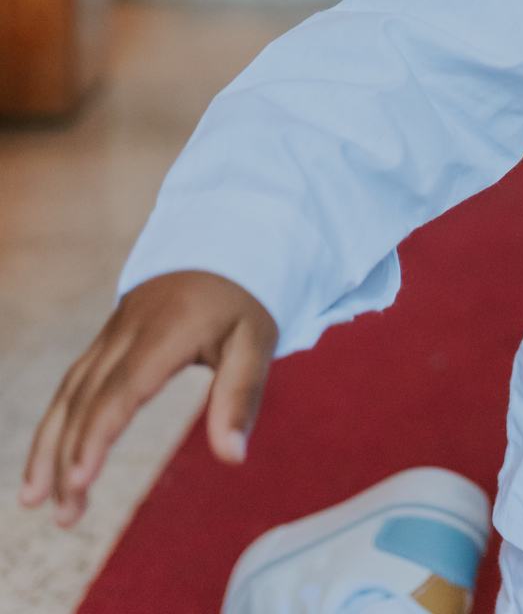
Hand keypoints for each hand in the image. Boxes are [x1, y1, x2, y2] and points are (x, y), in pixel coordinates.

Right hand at [19, 270, 276, 526]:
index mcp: (167, 331)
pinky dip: (57, 419)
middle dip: (68, 457)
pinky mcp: (109, 336)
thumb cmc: (244, 296)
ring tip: (33, 499)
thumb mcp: (257, 341)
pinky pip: (75, 380)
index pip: (124, 388)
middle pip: (88, 397)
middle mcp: (129, 330)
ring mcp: (114, 331)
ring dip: (49, 444)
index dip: (98, 433)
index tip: (79, 477)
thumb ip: (241, 397)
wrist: (226, 239)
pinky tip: (47, 456)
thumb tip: (234, 456)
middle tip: (65, 516)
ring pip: (70, 389)